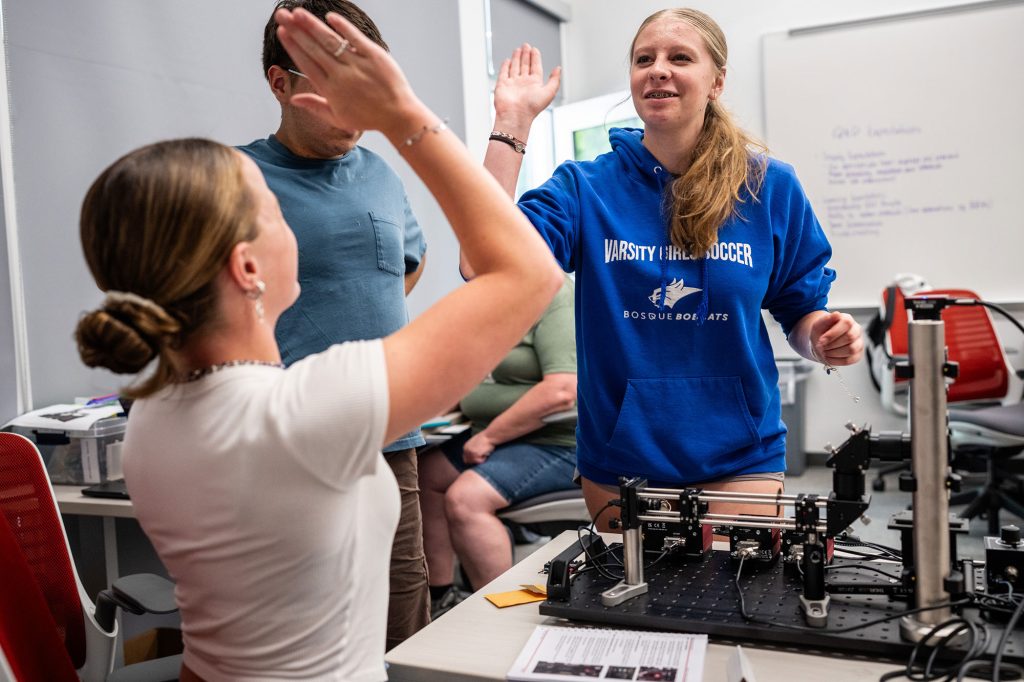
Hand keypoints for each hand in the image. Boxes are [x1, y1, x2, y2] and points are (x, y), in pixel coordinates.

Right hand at [274, 9, 429, 140]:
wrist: (399, 116)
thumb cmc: (368, 118)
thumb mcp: (339, 118)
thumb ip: (315, 106)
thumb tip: (294, 99)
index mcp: (330, 91)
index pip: (306, 64)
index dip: (293, 46)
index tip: (282, 32)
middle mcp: (341, 76)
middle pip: (314, 49)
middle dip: (296, 30)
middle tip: (281, 15)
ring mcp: (358, 65)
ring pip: (331, 41)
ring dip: (313, 25)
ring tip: (298, 12)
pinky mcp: (375, 57)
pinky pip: (356, 38)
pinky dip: (343, 27)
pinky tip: (330, 17)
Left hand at [462, 432, 495, 465]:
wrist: (489, 435)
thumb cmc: (485, 438)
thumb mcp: (474, 442)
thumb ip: (472, 448)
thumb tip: (473, 455)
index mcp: (465, 447)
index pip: (465, 458)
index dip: (472, 459)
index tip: (478, 458)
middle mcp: (466, 450)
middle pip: (468, 461)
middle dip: (475, 460)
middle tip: (481, 455)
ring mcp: (471, 452)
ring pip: (475, 462)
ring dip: (480, 459)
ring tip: (484, 452)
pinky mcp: (476, 454)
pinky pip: (480, 461)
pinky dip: (484, 459)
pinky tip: (486, 452)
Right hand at [493, 43, 561, 133]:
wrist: (515, 115)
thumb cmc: (532, 107)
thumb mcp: (549, 92)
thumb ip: (555, 80)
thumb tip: (559, 68)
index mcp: (535, 84)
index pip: (535, 67)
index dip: (535, 57)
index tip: (534, 49)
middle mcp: (524, 83)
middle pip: (525, 65)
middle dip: (526, 55)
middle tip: (526, 45)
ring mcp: (513, 83)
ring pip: (515, 67)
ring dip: (516, 58)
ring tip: (518, 49)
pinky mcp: (502, 85)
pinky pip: (504, 73)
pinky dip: (505, 66)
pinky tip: (507, 60)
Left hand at [809, 311, 863, 366]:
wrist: (821, 343)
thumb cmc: (821, 332)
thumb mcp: (819, 324)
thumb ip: (826, 319)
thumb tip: (836, 314)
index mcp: (847, 319)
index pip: (846, 324)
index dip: (833, 334)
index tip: (821, 341)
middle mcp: (856, 330)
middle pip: (850, 337)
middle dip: (832, 344)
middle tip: (821, 347)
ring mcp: (859, 342)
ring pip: (851, 349)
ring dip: (834, 353)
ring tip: (824, 352)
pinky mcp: (858, 354)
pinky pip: (851, 359)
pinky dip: (837, 361)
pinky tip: (829, 357)